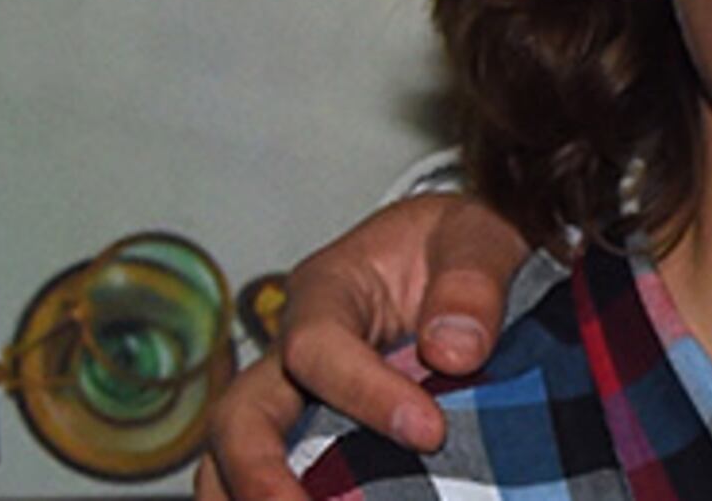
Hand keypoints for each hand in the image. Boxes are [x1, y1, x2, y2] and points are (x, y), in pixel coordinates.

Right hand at [193, 195, 531, 500]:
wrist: (460, 259)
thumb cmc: (460, 245)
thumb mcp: (480, 236)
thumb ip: (472, 282)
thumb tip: (453, 352)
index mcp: (328, 289)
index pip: (316, 346)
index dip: (364, 394)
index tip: (430, 433)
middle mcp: (292, 351)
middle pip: (239, 416)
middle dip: (256, 473)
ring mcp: (294, 403)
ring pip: (231, 462)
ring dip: (248, 498)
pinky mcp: (312, 442)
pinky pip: (275, 482)